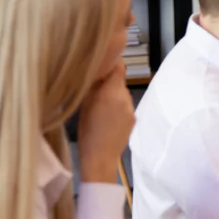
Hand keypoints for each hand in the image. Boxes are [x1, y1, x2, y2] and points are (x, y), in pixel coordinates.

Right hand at [77, 60, 134, 182]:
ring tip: (99, 104)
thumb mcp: (85, 104)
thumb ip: (93, 86)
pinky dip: (117, 105)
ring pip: (121, 93)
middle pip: (119, 80)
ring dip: (112, 94)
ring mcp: (131, 108)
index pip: (119, 66)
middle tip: (94, 85)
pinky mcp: (134, 118)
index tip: (101, 61)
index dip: (111, 61)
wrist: (100, 157)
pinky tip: (107, 116)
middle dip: (108, 80)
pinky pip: (125, 105)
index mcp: (112, 92)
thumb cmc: (87, 131)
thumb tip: (96, 70)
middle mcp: (125, 97)